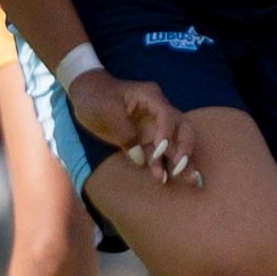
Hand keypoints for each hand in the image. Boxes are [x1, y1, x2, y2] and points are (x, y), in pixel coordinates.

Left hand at [65, 71, 200, 186]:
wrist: (85, 94)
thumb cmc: (96, 97)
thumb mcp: (106, 111)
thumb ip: (124, 133)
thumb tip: (140, 158)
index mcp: (150, 97)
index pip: (167, 115)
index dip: (166, 132)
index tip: (160, 149)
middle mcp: (157, 111)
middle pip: (181, 129)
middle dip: (185, 149)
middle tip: (182, 168)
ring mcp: (153, 126)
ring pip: (174, 144)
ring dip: (182, 161)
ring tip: (190, 181)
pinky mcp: (146, 139)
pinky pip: (158, 153)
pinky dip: (162, 165)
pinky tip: (163, 177)